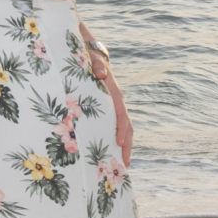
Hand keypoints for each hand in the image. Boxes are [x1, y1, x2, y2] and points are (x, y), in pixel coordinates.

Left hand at [87, 46, 132, 165]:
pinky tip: (109, 151)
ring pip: (123, 128)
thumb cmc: (90, 57)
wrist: (92, 54)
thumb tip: (102, 73)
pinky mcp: (107, 110)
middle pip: (127, 126)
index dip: (121, 129)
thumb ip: (97, 65)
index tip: (119, 142)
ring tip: (121, 164)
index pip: (121, 114)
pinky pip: (114, 126)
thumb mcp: (93, 58)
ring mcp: (113, 106)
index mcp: (114, 92)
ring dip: (123, 145)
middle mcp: (117, 101)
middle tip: (125, 164)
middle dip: (127, 145)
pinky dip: (115, 139)